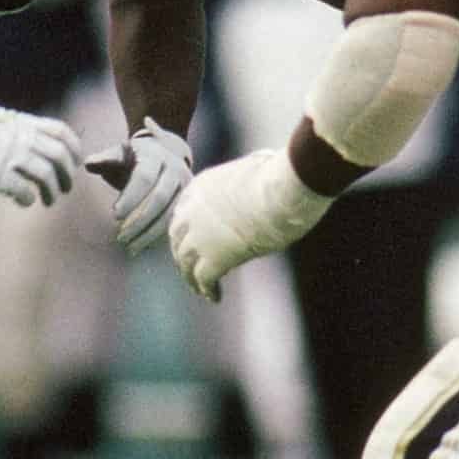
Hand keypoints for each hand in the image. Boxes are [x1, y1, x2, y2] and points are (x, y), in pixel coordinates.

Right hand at [0, 81, 83, 206]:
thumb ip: (18, 126)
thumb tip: (31, 135)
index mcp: (23, 123)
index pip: (62, 132)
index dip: (75, 149)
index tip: (76, 162)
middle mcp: (22, 138)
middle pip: (60, 156)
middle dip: (68, 175)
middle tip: (66, 187)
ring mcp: (11, 156)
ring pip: (46, 176)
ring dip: (53, 192)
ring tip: (50, 201)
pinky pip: (25, 191)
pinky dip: (29, 200)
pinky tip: (25, 202)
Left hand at [85, 118, 193, 253]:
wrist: (167, 152)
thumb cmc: (135, 158)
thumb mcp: (120, 153)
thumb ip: (105, 159)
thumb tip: (88, 164)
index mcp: (155, 155)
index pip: (143, 178)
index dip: (130, 198)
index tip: (114, 216)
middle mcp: (175, 168)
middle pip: (159, 198)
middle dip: (139, 220)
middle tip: (120, 238)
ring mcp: (186, 185)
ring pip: (170, 213)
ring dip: (150, 233)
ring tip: (131, 248)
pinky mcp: (189, 199)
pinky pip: (176, 220)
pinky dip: (161, 235)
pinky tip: (146, 246)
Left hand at [167, 148, 332, 300]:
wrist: (281, 193)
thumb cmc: (278, 175)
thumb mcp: (256, 164)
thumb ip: (250, 169)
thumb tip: (264, 161)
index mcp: (200, 186)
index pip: (182, 211)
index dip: (186, 227)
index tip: (193, 237)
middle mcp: (192, 211)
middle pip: (176, 237)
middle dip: (181, 252)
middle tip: (189, 265)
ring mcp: (200, 236)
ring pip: (184, 262)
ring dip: (190, 276)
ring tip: (199, 288)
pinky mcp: (214, 258)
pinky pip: (204, 279)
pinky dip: (207, 289)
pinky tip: (214, 297)